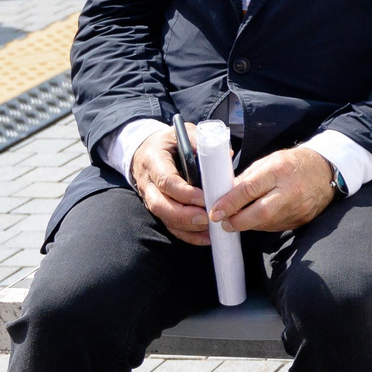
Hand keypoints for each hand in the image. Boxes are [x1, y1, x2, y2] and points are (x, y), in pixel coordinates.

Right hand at [131, 129, 210, 245]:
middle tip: (207, 218)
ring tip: (210, 230)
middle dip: (185, 215)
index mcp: (154, 162)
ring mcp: (151, 198)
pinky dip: (188, 235)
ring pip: (165, 218)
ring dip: (188, 228)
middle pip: (161, 206)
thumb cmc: (168, 143)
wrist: (145, 151)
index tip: (204, 197)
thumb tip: (226, 154)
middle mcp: (149, 183)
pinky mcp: (159, 208)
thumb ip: (200, 141)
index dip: (185, 193)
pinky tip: (206, 238)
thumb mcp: (181, 133)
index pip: (166, 181)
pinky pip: (170, 225)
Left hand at [206, 147, 337, 233]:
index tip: (215, 211)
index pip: (249, 189)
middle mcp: (289, 191)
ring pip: (266, 223)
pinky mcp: (301, 220)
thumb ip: (247, 178)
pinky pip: (276, 226)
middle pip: (260, 213)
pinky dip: (263, 224)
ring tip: (239, 219)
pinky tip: (258, 218)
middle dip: (238, 221)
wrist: (326, 171)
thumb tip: (226, 195)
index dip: (230, 203)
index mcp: (278, 171)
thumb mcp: (268, 161)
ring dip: (248, 223)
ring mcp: (298, 208)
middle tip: (224, 223)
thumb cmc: (293, 164)